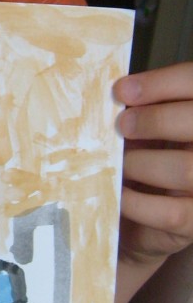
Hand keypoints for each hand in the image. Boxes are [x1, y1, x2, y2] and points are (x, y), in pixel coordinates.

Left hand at [113, 62, 192, 302]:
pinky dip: (137, 202)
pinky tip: (119, 194)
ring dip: (142, 163)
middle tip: (121, 125)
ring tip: (119, 164)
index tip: (121, 90)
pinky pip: (171, 212)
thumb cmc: (150, 162)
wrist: (153, 220)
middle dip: (155, 120)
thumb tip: (117, 95)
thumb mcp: (151, 131)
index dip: (163, 83)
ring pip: (186, 169)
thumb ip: (145, 111)